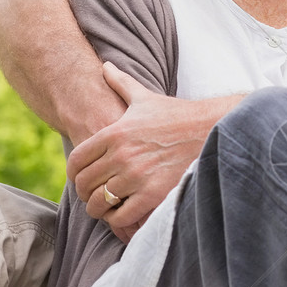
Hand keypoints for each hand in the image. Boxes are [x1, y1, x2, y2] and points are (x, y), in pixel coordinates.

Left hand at [66, 61, 225, 239]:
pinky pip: (122, 216)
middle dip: (85, 194)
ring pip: (100, 203)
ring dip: (100, 210)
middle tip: (93, 197)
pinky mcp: (154, 194)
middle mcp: (122, 155)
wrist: (212, 130)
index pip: (77, 161)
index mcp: (114, 133)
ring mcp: (137, 176)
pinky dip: (118, 220)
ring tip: (106, 210)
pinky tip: (123, 216)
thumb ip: (121, 83)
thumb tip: (105, 66)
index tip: (81, 180)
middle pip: (85, 184)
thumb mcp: (145, 97)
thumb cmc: (178, 115)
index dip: (74, 175)